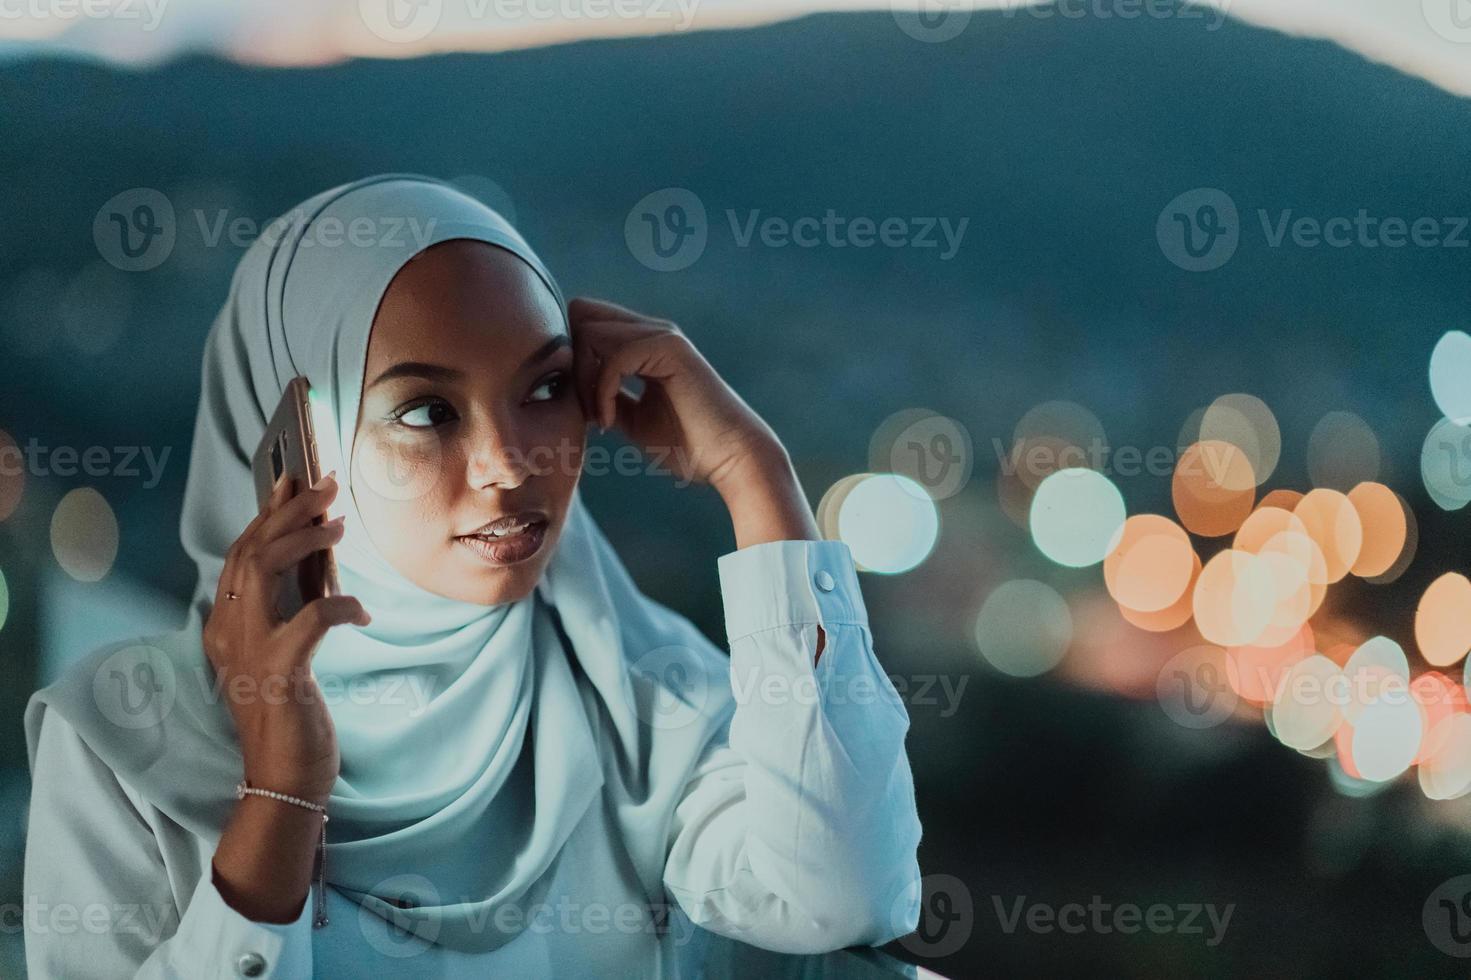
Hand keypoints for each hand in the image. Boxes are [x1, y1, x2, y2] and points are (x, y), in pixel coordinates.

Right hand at [202, 472, 368, 803]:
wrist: (283, 778)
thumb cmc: (292, 714)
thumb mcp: (290, 648)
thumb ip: (296, 601)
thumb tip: (319, 551)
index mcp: (227, 625)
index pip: (241, 554)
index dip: (268, 514)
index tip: (294, 480)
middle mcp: (228, 632)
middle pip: (249, 552)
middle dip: (287, 512)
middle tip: (324, 486)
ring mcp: (248, 652)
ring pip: (262, 571)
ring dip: (303, 541)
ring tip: (339, 525)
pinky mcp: (279, 674)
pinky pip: (309, 620)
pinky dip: (338, 606)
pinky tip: (361, 610)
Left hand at [568, 297, 785, 491]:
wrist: (730, 457)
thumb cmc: (689, 445)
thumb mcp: (633, 418)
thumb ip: (607, 397)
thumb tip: (571, 389)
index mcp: (645, 343)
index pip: (586, 322)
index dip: (572, 360)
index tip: (584, 407)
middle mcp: (653, 330)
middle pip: (581, 313)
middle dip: (571, 362)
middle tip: (587, 409)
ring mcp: (662, 335)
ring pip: (590, 330)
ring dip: (584, 380)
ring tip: (601, 418)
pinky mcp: (670, 348)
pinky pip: (613, 357)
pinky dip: (602, 391)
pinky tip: (610, 422)